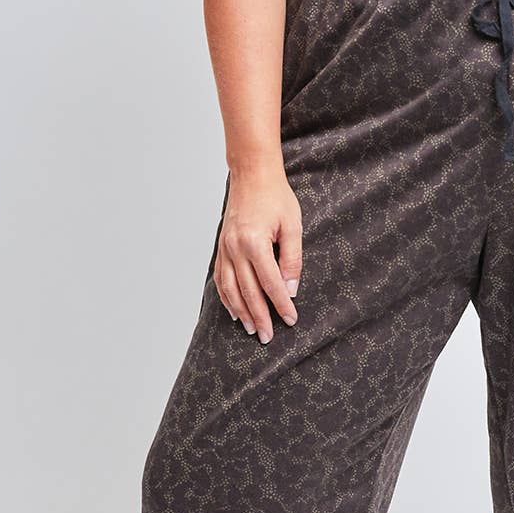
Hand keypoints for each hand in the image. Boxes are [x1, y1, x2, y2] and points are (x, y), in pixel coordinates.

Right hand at [214, 161, 301, 342]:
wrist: (252, 175)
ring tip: (252, 329)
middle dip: (260, 317)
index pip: (270, 283)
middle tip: (268, 337)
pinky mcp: (221, 247)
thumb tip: (291, 289)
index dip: (281, 304)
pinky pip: (221, 278)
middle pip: (248, 292)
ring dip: (241, 312)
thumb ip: (292, 259)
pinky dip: (227, 297)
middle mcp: (235, 248)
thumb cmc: (276, 197)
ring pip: (231, 289)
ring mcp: (224, 249)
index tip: (290, 320)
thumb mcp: (292, 225)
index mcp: (254, 242)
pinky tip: (234, 310)